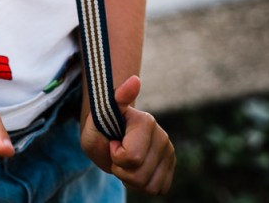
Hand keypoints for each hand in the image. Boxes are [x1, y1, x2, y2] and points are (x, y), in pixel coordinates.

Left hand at [80, 76, 174, 195]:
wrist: (109, 138)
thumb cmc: (101, 129)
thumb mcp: (97, 117)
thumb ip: (115, 100)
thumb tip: (135, 80)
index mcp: (146, 121)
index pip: (132, 157)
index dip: (115, 155)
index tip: (112, 142)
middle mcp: (163, 135)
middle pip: (139, 175)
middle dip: (121, 170)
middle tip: (116, 153)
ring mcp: (169, 152)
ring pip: (149, 186)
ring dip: (131, 179)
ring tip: (125, 162)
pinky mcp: (171, 167)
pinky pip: (157, 189)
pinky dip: (142, 186)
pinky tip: (135, 170)